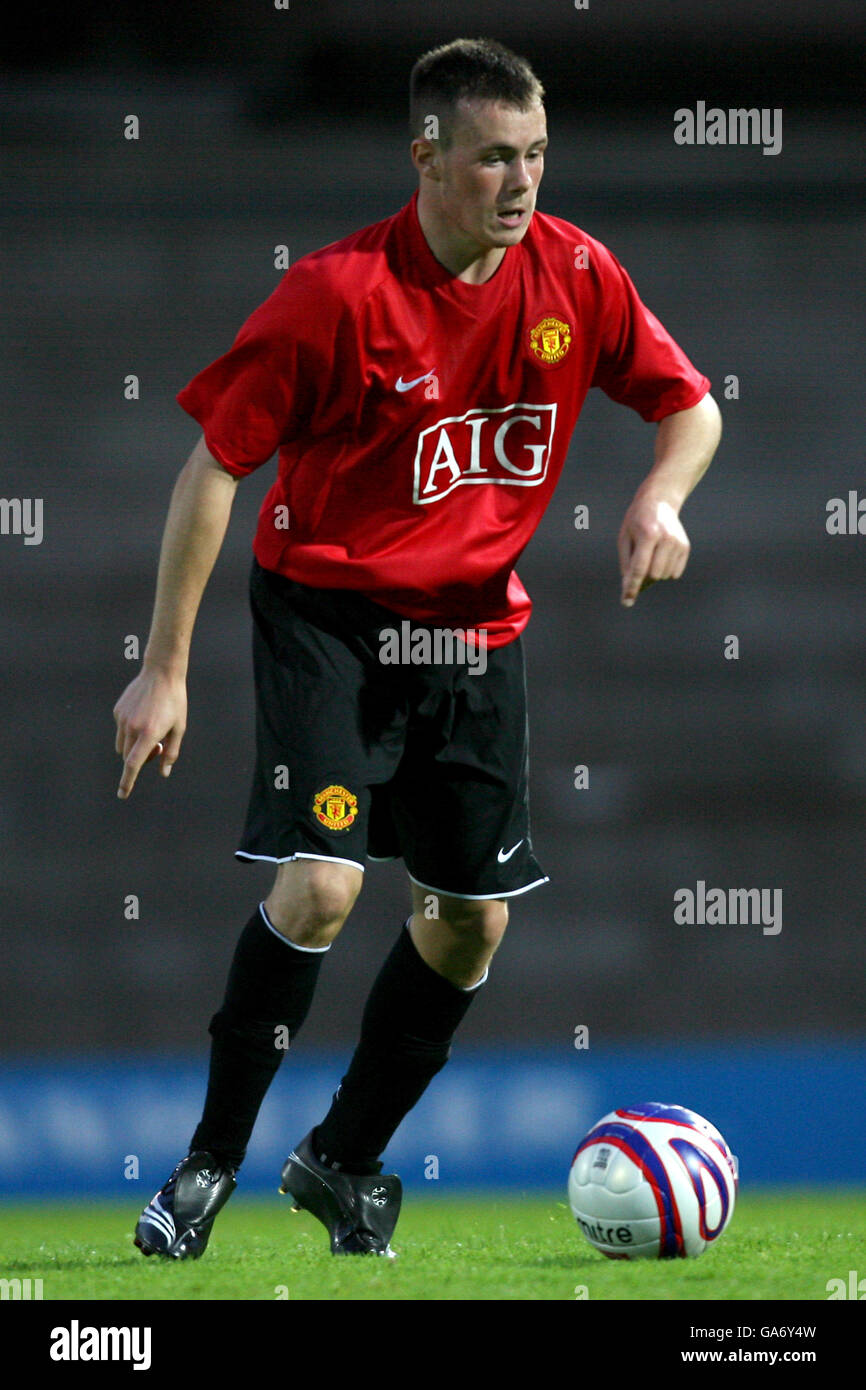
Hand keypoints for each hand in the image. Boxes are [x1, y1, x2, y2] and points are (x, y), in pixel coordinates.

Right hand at [113, 667, 186, 798]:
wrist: (161, 673)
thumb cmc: (175, 702)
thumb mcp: (179, 728)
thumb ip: (171, 752)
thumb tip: (164, 773)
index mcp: (149, 734)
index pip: (133, 764)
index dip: (128, 781)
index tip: (123, 794)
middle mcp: (132, 728)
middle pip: (129, 757)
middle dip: (140, 759)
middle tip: (158, 748)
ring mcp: (122, 719)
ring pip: (122, 745)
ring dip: (133, 747)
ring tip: (151, 731)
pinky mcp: (118, 711)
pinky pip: (121, 730)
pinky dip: (130, 731)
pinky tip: (144, 715)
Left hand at [617, 495, 690, 607]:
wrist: (660, 501)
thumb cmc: (636, 521)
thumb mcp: (624, 538)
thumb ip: (626, 563)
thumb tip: (630, 588)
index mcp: (648, 535)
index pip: (640, 568)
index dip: (632, 587)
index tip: (626, 601)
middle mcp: (666, 539)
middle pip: (653, 575)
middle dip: (643, 578)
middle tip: (635, 572)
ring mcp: (678, 543)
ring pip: (664, 576)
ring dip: (653, 574)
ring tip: (649, 556)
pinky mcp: (685, 547)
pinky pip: (674, 573)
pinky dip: (664, 571)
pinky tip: (659, 555)